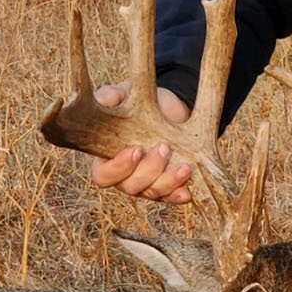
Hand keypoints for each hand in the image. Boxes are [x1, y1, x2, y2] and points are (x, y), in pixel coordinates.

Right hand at [89, 84, 194, 202]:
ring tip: (185, 166)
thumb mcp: (123, 94)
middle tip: (164, 148)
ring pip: (153, 193)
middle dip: (149, 170)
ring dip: (168, 182)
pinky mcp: (168, 185)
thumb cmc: (138, 102)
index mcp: (107, 158)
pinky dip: (178, 195)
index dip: (118, 168)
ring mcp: (147, 183)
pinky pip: (171, 197)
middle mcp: (125, 175)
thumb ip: (110, 97)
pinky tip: (187, 192)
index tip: (136, 150)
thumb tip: (104, 99)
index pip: (104, 175)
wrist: (170, 106)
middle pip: (131, 187)